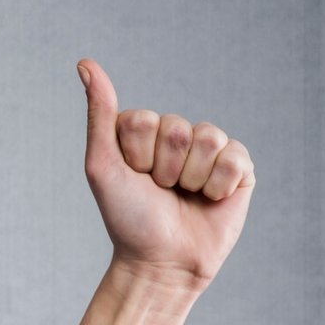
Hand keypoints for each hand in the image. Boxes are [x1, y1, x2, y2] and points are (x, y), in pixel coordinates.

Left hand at [80, 58, 253, 291]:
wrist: (162, 261)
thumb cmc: (127, 217)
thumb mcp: (102, 166)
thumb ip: (100, 114)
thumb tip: (85, 63)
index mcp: (143, 131)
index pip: (143, 120)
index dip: (135, 156)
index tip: (132, 179)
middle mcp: (177, 135)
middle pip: (177, 128)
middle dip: (164, 168)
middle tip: (160, 191)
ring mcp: (210, 150)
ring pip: (208, 139)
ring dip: (191, 178)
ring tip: (183, 196)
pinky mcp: (239, 169)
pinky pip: (235, 157)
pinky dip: (219, 184)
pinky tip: (210, 199)